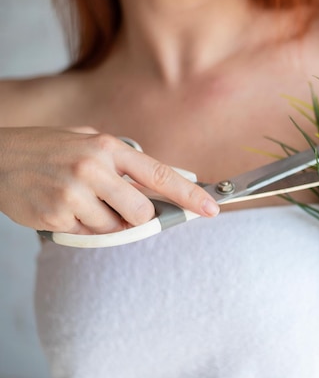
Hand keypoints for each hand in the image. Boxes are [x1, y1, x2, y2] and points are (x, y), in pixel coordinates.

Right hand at [0, 127, 218, 234]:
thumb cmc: (49, 150)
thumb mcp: (89, 141)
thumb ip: (126, 162)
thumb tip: (167, 181)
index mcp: (108, 147)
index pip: (160, 174)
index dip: (189, 194)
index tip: (211, 208)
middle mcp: (93, 168)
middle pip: (142, 212)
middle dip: (137, 216)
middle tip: (118, 205)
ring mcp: (73, 193)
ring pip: (114, 228)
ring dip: (104, 221)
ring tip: (80, 200)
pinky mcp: (56, 216)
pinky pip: (88, 236)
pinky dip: (81, 227)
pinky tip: (63, 206)